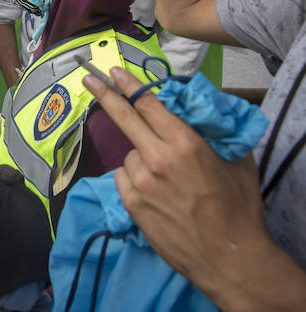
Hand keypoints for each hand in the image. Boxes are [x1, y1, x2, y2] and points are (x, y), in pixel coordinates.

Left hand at [82, 67, 278, 306]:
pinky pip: (124, 176)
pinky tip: (155, 192)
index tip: (116, 71)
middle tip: (89, 79)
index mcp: (185, 143)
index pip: (150, 104)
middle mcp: (157, 158)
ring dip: (142, 157)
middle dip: (106, 94)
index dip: (131, 85)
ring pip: (130, 153)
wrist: (227, 257)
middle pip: (124, 117)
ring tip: (168, 181)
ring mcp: (140, 181)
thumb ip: (212, 135)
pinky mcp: (130, 202)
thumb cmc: (238, 209)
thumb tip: (196, 114)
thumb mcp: (236, 162)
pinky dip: (134, 178)